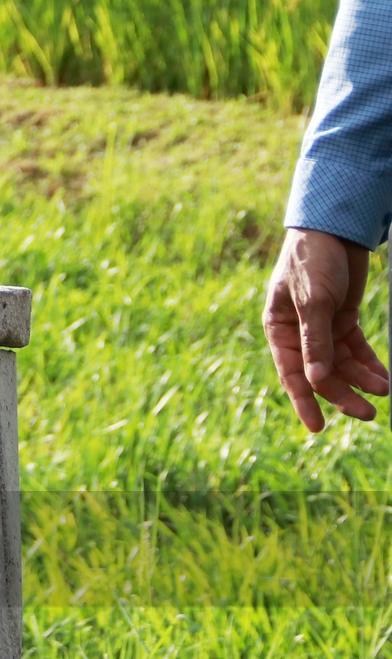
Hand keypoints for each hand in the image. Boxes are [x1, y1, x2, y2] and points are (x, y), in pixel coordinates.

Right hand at [264, 228, 388, 430]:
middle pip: (321, 373)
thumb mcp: (313, 301)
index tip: (317, 428)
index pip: (291, 372)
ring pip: (342, 365)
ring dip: (362, 380)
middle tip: (368, 414)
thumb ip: (315, 342)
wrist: (334, 229)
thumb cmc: (312, 261)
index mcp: (278, 327)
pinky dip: (370, 364)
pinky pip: (356, 350)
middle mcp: (298, 332)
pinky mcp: (342, 319)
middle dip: (343, 394)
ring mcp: (322, 327)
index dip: (304, 401)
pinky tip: (385, 376)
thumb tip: (317, 381)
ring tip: (384, 391)